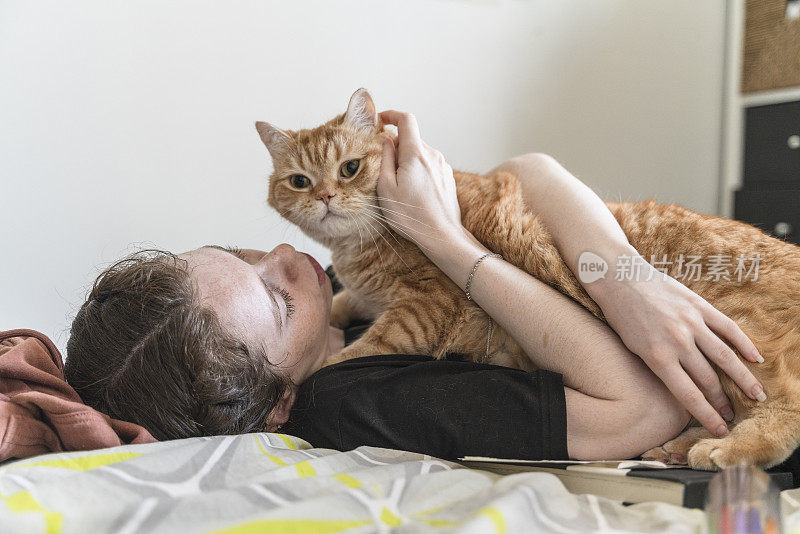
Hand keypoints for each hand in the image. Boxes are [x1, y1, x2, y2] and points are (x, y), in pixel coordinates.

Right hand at [376, 110, 463, 250]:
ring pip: (419, 153)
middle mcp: (433, 155)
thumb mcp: (386, 188)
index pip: (406, 120)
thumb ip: (385, 159)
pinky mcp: (447, 177)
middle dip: (395, 147)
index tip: (380, 120)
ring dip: (406, 161)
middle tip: (383, 167)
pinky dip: (417, 170)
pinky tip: (413, 192)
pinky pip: (429, 165)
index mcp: (416, 154)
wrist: (442, 236)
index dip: (391, 115)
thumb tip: (386, 140)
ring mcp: (443, 166)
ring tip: (399, 186)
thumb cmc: (411, 216)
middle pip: (411, 139)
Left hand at [595, 259, 764, 436]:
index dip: (706, 415)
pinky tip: (755, 358)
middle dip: (722, 401)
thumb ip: (660, 366)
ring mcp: (690, 322)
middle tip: (732, 414)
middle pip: (708, 379)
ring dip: (742, 378)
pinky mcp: (698, 305)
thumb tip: (686, 388)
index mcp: (657, 357)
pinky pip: (727, 327)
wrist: (618, 278)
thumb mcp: (634, 349)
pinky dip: (744, 344)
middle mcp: (677, 342)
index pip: (688, 395)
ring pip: (724, 356)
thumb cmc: (622, 317)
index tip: (719, 429)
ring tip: (755, 394)